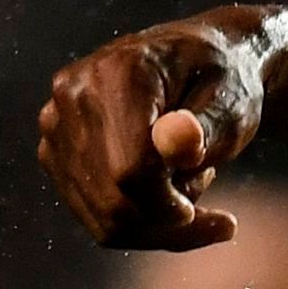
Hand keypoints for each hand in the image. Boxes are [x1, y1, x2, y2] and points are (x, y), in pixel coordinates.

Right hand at [37, 6, 271, 246]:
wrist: (193, 60)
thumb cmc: (220, 80)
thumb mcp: (232, 100)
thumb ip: (207, 126)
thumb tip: (174, 142)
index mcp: (119, 72)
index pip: (132, 172)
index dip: (174, 207)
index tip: (221, 218)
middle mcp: (74, 94)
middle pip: (113, 203)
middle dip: (171, 226)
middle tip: (216, 219)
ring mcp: (56, 124)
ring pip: (104, 221)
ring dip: (159, 228)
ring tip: (190, 192)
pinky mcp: (55, 152)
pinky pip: (95, 218)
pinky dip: (141, 226)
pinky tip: (169, 198)